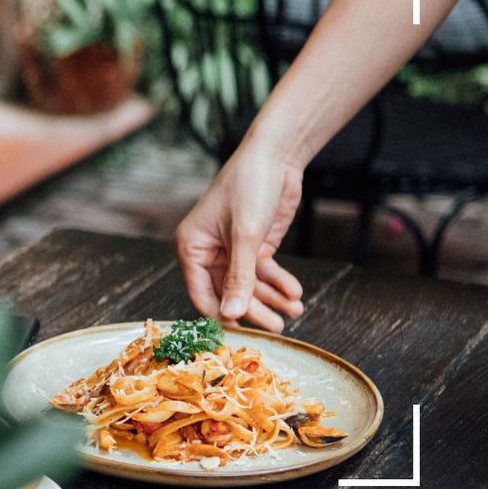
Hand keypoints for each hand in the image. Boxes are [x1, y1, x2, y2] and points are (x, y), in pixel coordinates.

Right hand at [174, 142, 305, 332]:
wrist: (276, 157)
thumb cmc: (249, 186)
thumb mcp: (245, 235)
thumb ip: (240, 277)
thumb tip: (231, 314)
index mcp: (192, 247)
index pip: (201, 293)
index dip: (222, 313)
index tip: (243, 331)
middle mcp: (208, 252)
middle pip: (229, 293)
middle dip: (254, 309)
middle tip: (277, 327)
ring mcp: (232, 250)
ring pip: (249, 285)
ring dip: (271, 299)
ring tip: (295, 310)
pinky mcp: (254, 246)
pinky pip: (264, 273)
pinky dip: (279, 283)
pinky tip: (294, 293)